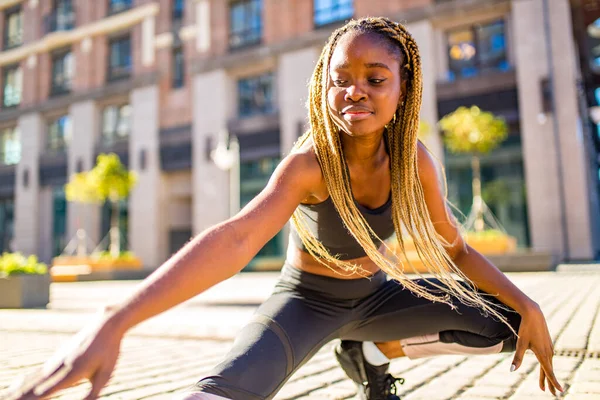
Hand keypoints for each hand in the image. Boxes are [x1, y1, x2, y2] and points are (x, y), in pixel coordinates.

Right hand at [5, 309, 124, 399]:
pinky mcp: (56, 359)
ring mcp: (56, 362)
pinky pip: (36, 373)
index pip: (45, 392)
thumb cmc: (109, 352)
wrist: (105, 326)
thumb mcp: (106, 374)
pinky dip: (22, 382)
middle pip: (33, 387)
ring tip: (4, 399)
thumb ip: (92, 394)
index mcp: (72, 373)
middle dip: (17, 398)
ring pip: (32, 380)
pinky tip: (12, 387)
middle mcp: (60, 367)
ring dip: (16, 392)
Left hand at [511, 302, 563, 394]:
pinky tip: (546, 367)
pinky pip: (548, 358)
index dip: (553, 382)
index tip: (558, 391)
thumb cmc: (526, 329)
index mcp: (543, 354)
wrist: (534, 314)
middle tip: (552, 394)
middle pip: (549, 370)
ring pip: (549, 364)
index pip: (549, 372)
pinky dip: (548, 366)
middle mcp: (549, 352)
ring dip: (548, 375)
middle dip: (550, 382)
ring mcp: (550, 347)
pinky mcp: (548, 343)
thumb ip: (517, 358)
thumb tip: (512, 370)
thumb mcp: (520, 343)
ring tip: (546, 384)